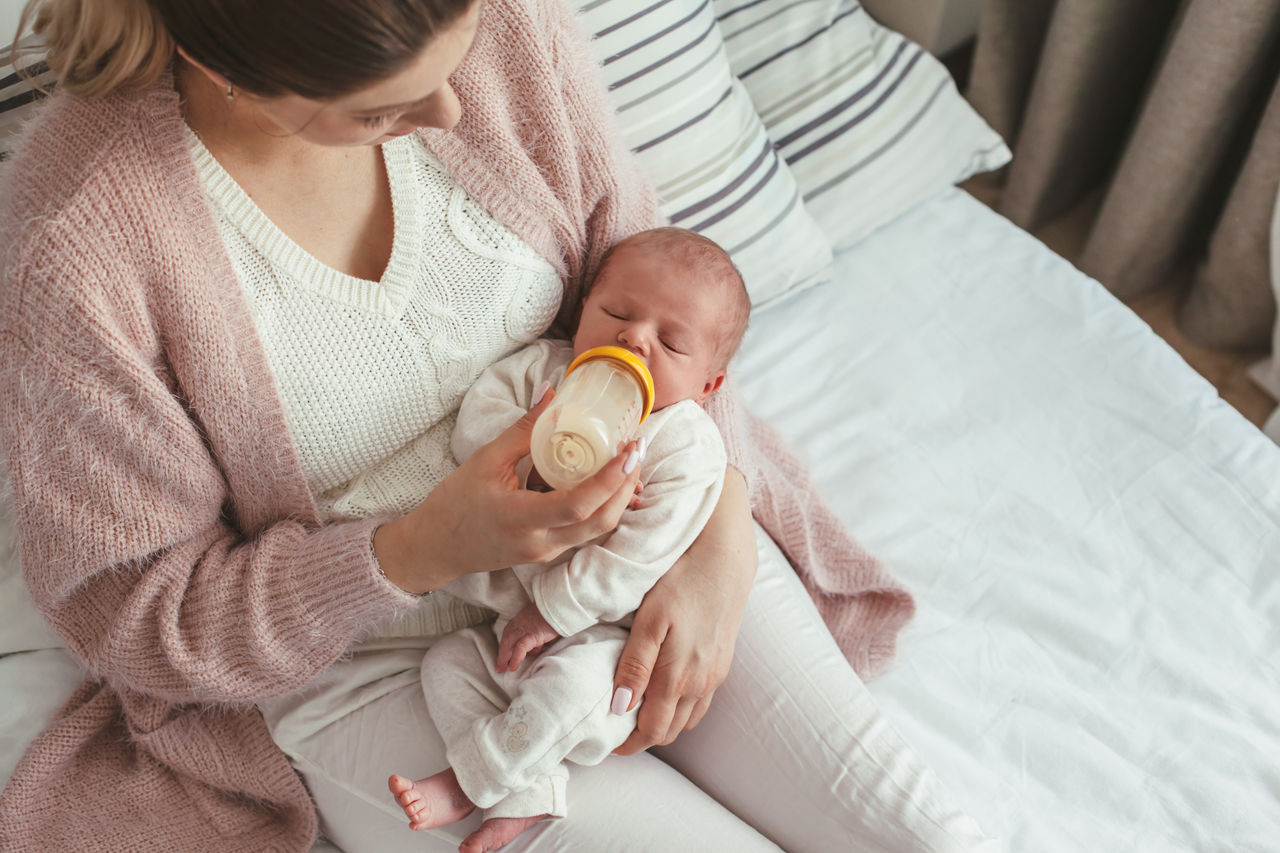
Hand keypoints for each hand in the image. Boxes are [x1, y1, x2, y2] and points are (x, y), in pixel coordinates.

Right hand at [373, 389, 644, 593]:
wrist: (435, 548)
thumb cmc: (454, 503)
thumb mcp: (486, 460)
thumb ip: (524, 429)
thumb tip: (552, 392)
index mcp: (522, 519)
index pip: (580, 504)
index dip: (611, 478)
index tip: (629, 449)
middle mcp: (541, 543)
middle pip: (601, 521)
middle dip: (626, 486)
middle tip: (636, 450)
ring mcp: (546, 553)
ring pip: (598, 530)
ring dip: (619, 498)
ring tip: (627, 463)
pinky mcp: (547, 553)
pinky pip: (585, 532)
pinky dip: (602, 507)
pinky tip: (605, 482)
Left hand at [497, 604, 560, 671]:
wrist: (556, 607)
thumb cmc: (550, 616)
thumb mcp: (538, 624)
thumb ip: (534, 635)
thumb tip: (535, 648)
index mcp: (518, 621)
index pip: (508, 636)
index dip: (505, 648)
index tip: (503, 658)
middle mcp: (517, 625)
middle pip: (506, 641)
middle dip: (502, 654)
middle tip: (500, 667)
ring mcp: (523, 630)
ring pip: (508, 645)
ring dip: (504, 658)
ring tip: (503, 669)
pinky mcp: (531, 636)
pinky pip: (520, 649)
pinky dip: (515, 658)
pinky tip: (513, 667)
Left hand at [611, 470, 754, 752]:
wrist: (725, 558)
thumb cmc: (681, 583)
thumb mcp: (650, 621)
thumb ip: (635, 666)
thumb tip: (619, 708)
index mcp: (679, 678)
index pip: (653, 731)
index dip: (630, 744)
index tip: (607, 743)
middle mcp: (701, 683)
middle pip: (671, 730)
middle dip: (645, 737)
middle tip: (617, 731)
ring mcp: (716, 674)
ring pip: (688, 718)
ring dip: (664, 724)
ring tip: (638, 714)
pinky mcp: (724, 661)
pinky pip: (702, 701)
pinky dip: (682, 709)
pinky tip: (667, 692)